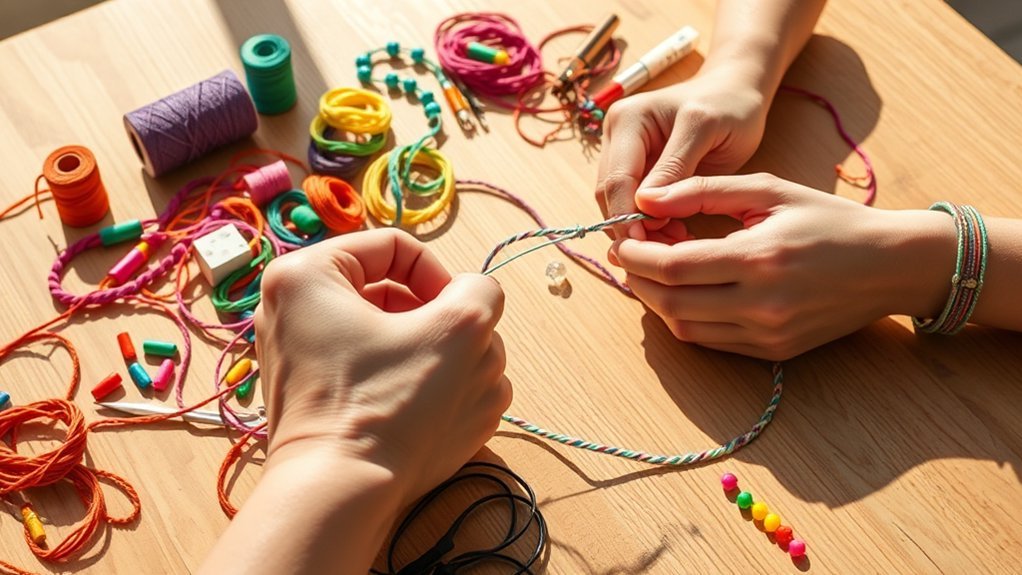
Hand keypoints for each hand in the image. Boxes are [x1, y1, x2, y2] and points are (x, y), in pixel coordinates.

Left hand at [254, 228, 510, 503]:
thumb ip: (481, 292)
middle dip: (438, 325)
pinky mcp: (310, 396)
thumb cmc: (390, 406)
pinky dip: (401, 382)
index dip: (442, 278)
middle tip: (457, 359)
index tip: (461, 318)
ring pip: (386, 336)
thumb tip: (472, 298)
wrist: (341, 494)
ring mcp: (297, 356)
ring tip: (444, 390)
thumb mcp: (461, 329)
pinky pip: (369, 370)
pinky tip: (420, 412)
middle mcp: (290, 309)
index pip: (396, 248)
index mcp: (306, 274)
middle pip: (392, 295)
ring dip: (428, 355)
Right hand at [595, 64, 769, 238]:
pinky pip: (633, 204)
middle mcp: (616, 136)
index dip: (626, 218)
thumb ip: (675, 166)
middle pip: (609, 196)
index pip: (615, 180)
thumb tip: (644, 206)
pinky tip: (676, 233)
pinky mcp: (635, 169)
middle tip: (666, 254)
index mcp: (628, 120)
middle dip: (633, 227)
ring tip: (677, 243)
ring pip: (617, 205)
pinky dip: (650, 224)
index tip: (647, 251)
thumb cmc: (728, 105)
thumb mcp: (706, 129)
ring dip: (642, 229)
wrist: (734, 93)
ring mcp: (621, 153)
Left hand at [611, 174, 956, 359]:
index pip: (672, 266)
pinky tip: (682, 295)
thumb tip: (647, 198)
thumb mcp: (768, 190)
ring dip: (657, 304)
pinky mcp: (774, 352)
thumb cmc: (829, 220)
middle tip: (628, 258)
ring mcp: (768, 334)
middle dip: (638, 281)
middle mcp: (761, 304)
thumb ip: (702, 192)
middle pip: (670, 303)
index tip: (623, 240)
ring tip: (649, 275)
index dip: (637, 256)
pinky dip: (686, 320)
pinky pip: (711, 342)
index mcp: (759, 257)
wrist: (890, 266)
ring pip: (686, 329)